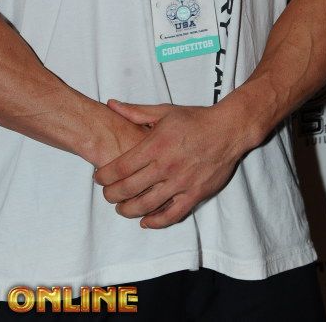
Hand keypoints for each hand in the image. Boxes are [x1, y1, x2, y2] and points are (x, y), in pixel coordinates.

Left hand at [93, 98, 249, 228]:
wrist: (227, 130)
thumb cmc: (195, 120)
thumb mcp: (164, 111)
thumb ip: (135, 111)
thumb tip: (111, 104)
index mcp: (155, 145)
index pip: (121, 167)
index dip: (105, 176)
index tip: (98, 178)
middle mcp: (165, 166)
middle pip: (129, 189)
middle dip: (112, 195)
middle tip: (106, 195)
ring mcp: (181, 182)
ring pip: (147, 205)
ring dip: (129, 210)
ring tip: (121, 208)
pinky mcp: (195, 194)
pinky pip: (172, 214)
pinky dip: (156, 221)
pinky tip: (146, 221)